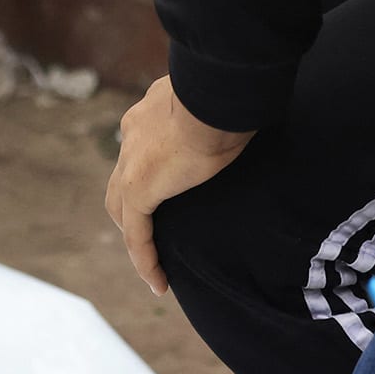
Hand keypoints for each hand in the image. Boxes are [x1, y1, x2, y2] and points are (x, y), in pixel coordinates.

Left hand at [103, 77, 253, 295]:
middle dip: (130, 209)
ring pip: (122, 209)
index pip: (141, 149)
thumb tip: (254, 109)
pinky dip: (144, 258)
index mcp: (150, 113)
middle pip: (121, 182)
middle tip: (150, 234)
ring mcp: (131, 163)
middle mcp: (132, 136)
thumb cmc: (232, 91)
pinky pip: (136, 234)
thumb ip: (223, 112)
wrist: (217, 93)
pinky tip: (157, 282)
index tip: (167, 185)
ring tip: (151, 264)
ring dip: (134, 236)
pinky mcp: (140, 189)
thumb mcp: (224, 103)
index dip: (149, 172)